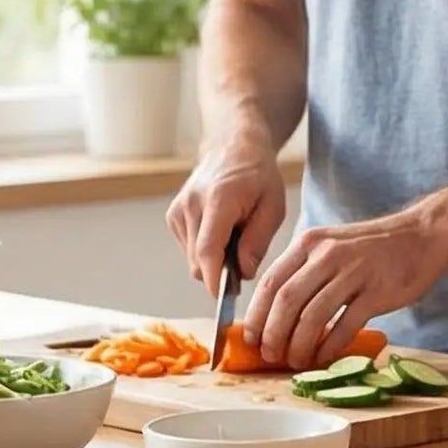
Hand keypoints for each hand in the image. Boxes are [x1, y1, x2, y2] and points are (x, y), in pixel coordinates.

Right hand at [166, 135, 287, 290]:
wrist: (233, 147)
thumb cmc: (259, 176)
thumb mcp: (274, 205)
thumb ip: (258, 240)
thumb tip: (242, 273)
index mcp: (218, 200)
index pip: (208, 250)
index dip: (214, 280)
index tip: (223, 300)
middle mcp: (191, 205)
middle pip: (199, 261)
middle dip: (221, 272)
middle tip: (246, 259)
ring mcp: (178, 211)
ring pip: (193, 259)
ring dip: (214, 260)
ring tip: (236, 237)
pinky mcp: (173, 216)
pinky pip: (188, 250)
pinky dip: (205, 250)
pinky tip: (222, 232)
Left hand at [243, 206, 447, 370]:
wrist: (422, 236)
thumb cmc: (372, 248)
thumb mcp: (331, 246)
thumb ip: (304, 272)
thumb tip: (273, 314)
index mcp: (309, 243)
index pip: (270, 282)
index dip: (256, 316)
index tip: (251, 340)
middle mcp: (327, 254)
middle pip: (286, 301)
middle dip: (273, 335)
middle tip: (271, 356)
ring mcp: (353, 272)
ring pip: (312, 316)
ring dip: (299, 345)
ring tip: (296, 361)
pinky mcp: (376, 291)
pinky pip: (344, 326)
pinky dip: (329, 347)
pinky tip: (323, 358)